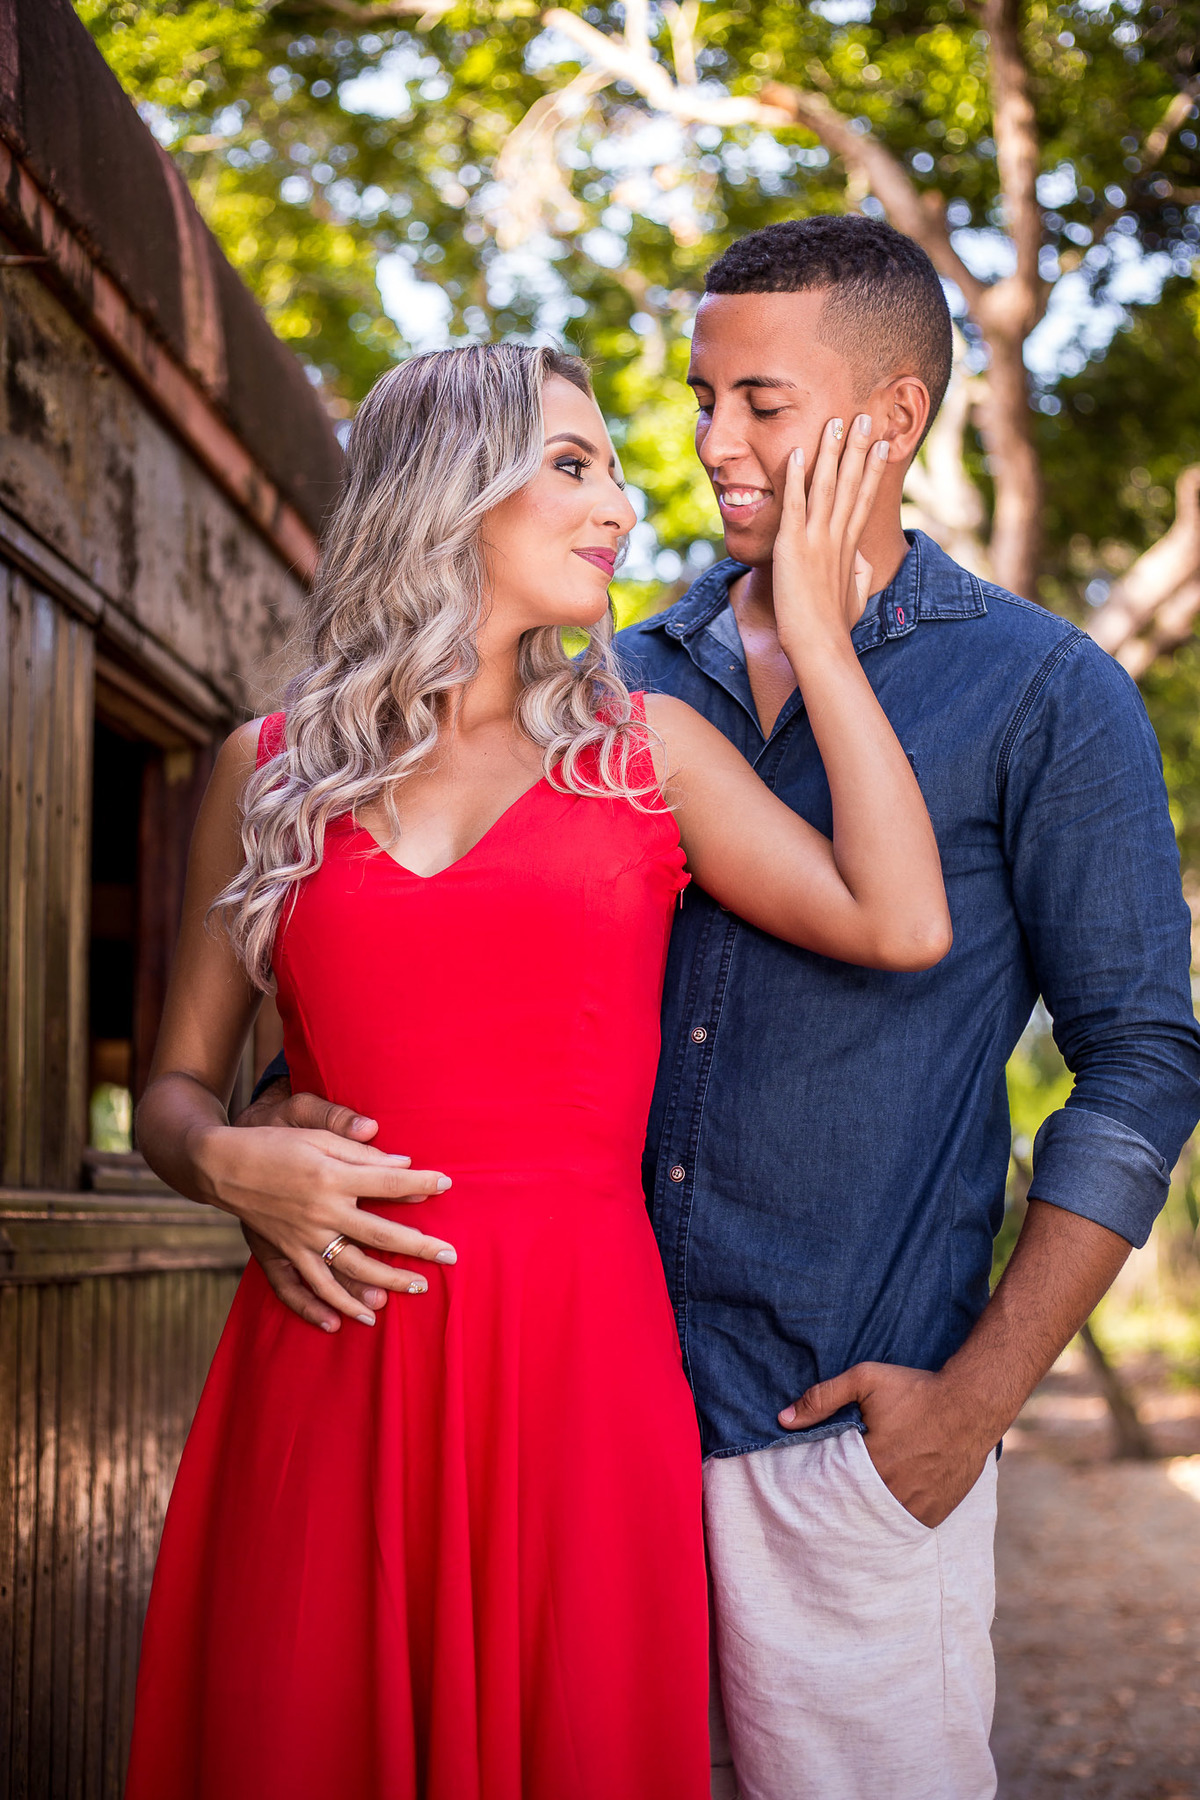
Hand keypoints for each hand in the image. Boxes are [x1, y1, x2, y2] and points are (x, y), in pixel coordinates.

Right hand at [195, 1105, 457, 1330]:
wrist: (221, 1165)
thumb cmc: (274, 1143)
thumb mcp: (317, 1135)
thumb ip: (359, 1152)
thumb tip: (402, 1162)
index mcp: (332, 1177)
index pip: (388, 1182)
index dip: (421, 1182)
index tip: (447, 1184)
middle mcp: (321, 1212)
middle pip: (380, 1235)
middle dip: (419, 1247)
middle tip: (450, 1257)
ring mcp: (302, 1238)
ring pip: (352, 1269)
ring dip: (386, 1282)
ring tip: (417, 1290)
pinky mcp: (284, 1254)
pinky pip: (309, 1288)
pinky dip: (329, 1307)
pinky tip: (351, 1321)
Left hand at [773, 412, 888, 649]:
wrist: (820, 643)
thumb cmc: (835, 626)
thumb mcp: (855, 595)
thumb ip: (859, 573)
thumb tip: (862, 560)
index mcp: (850, 545)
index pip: (865, 497)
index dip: (873, 468)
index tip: (883, 443)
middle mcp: (837, 536)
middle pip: (852, 482)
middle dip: (859, 448)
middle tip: (866, 416)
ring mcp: (816, 539)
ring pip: (827, 485)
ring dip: (832, 452)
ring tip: (837, 422)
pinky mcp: (793, 545)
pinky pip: (795, 504)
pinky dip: (797, 477)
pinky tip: (800, 452)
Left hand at [778, 1362, 993, 1527]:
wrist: (972, 1403)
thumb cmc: (916, 1389)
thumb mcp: (865, 1380)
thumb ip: (822, 1397)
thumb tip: (783, 1418)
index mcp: (873, 1461)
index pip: (833, 1485)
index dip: (822, 1485)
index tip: (813, 1484)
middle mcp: (895, 1489)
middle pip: (855, 1506)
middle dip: (842, 1504)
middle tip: (828, 1504)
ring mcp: (918, 1504)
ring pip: (881, 1521)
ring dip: (867, 1515)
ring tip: (855, 1508)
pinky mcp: (937, 1511)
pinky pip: (907, 1526)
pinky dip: (894, 1520)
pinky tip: (884, 1512)